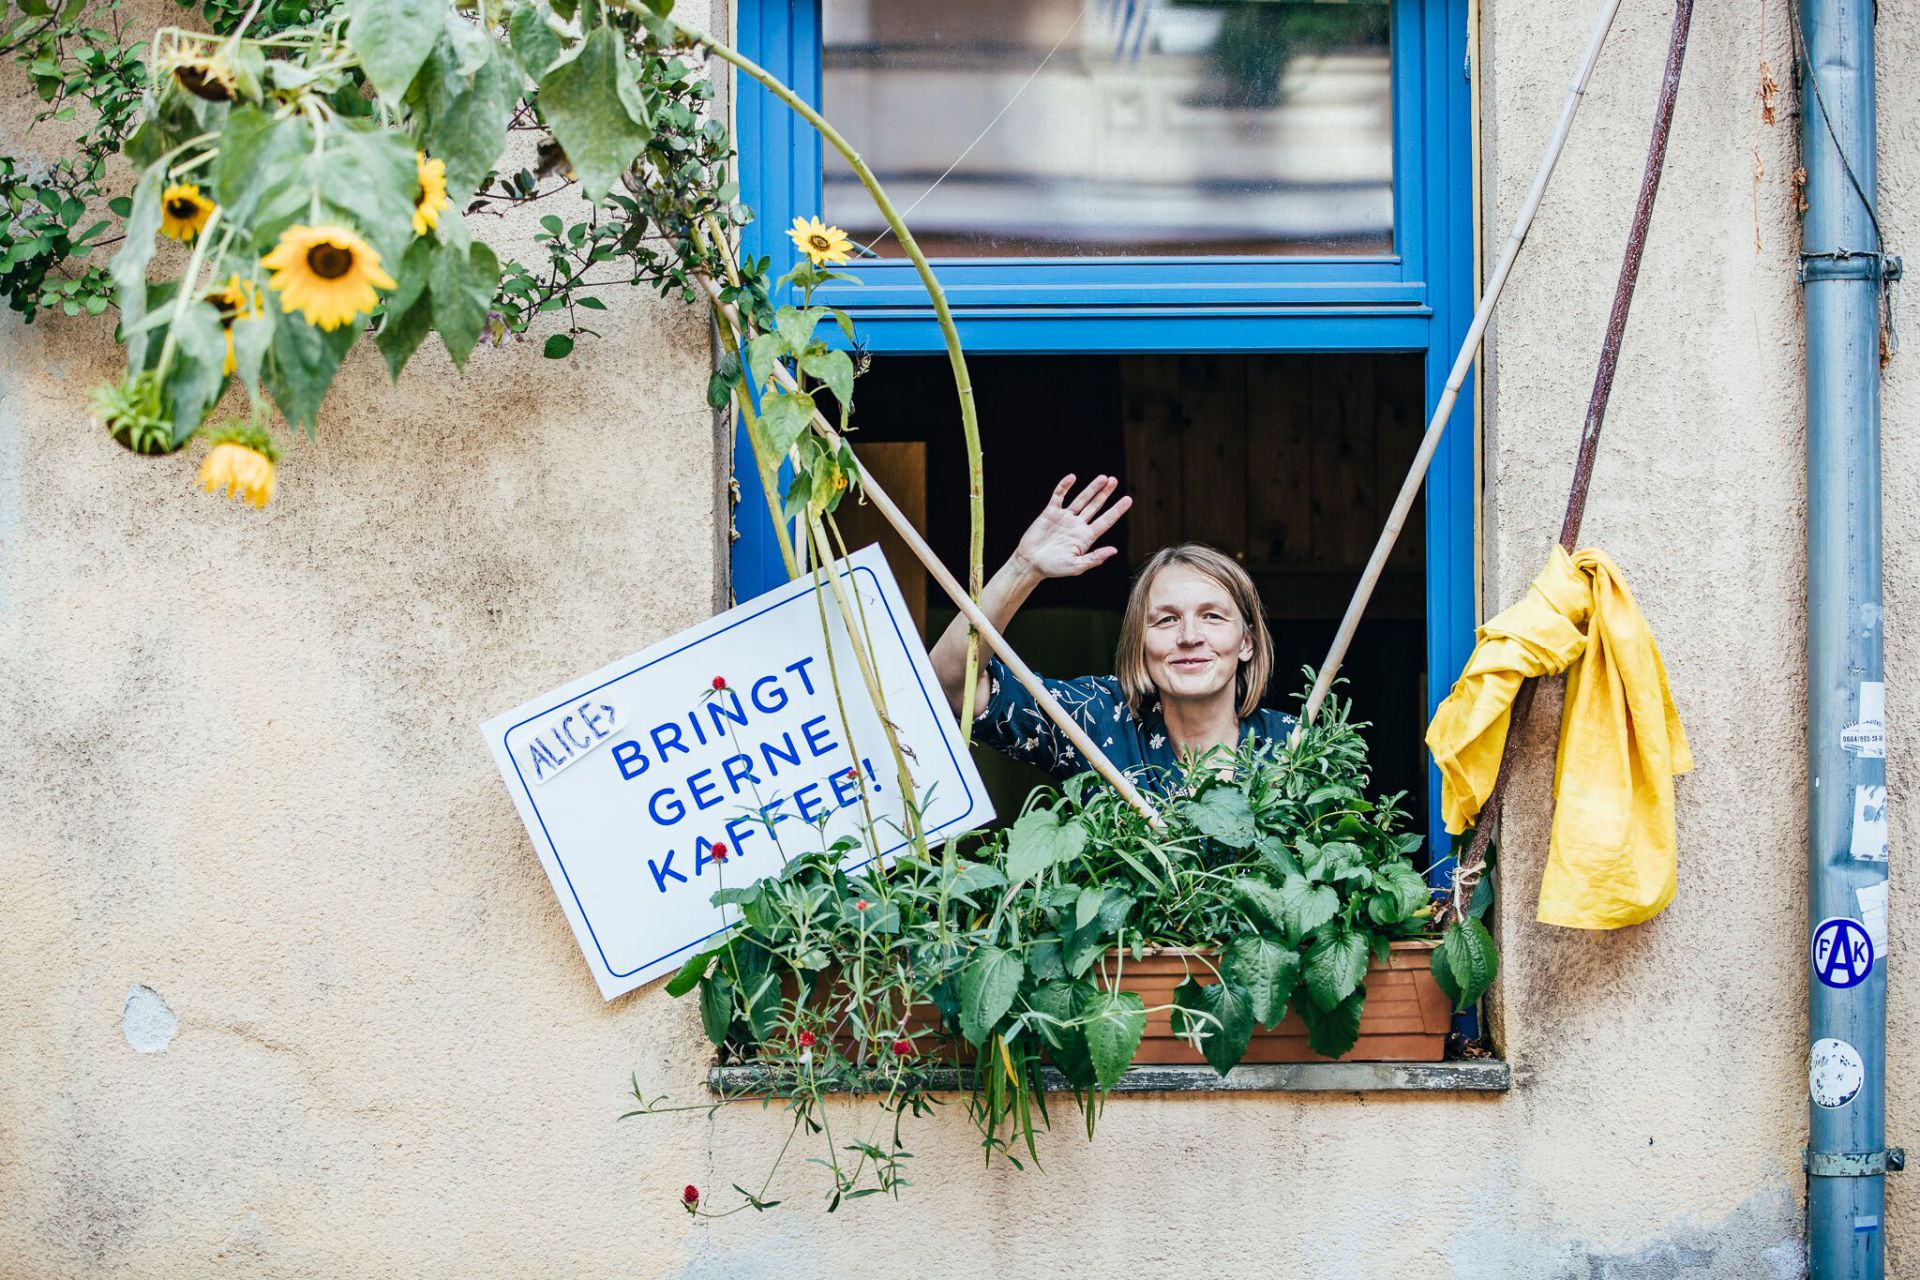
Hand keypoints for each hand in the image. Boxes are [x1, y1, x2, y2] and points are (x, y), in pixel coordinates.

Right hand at [1012, 474, 1132, 579]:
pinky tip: (1072, 478)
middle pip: (1095, 506)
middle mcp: (1078, 525)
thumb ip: (1095, 558)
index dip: (1117, 510)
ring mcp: (1065, 517)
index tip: (1128, 499)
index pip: (1105, 521)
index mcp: (1086, 537)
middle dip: (1105, 493)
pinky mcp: (1050, 513)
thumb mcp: (1076, 566)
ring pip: (1081, 499)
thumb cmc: (1053, 568)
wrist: (1030, 563)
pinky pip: (1059, 496)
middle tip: (1114, 480)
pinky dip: (1064, 487)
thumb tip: (1114, 550)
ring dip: (1091, 488)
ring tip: (1103, 478)